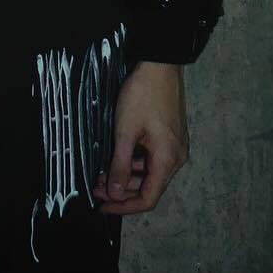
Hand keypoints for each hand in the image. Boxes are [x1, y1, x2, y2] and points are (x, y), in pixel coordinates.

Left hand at [93, 60, 188, 215]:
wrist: (160, 65)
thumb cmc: (142, 96)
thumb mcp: (125, 132)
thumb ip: (119, 165)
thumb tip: (114, 194)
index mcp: (168, 160)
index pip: (148, 198)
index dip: (124, 206)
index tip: (102, 205)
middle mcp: (176, 158)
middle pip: (149, 187)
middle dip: (121, 191)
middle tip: (96, 186)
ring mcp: (176, 147)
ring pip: (150, 172)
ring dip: (126, 176)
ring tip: (102, 172)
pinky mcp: (171, 136)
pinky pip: (153, 159)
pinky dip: (135, 162)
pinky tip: (117, 157)